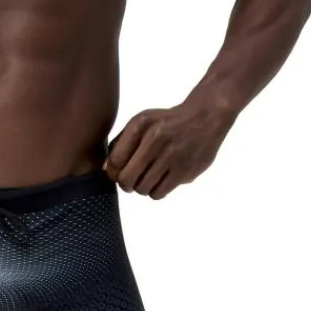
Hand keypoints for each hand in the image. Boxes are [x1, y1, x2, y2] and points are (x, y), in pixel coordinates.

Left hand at [103, 99, 236, 198]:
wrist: (204, 117)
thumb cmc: (167, 122)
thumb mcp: (142, 121)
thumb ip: (121, 142)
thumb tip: (106, 169)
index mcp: (141, 126)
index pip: (115, 160)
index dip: (111, 173)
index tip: (116, 173)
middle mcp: (155, 140)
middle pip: (127, 179)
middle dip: (125, 184)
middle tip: (129, 181)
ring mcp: (172, 156)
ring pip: (143, 189)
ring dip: (141, 187)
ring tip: (147, 178)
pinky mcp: (185, 170)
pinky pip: (159, 193)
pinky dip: (155, 191)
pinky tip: (159, 180)